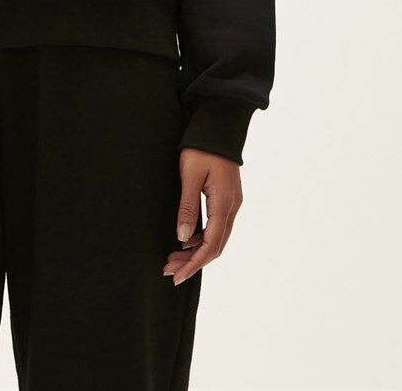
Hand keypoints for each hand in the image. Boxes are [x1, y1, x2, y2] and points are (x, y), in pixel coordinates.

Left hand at [163, 148, 242, 285]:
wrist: (218, 126)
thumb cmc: (201, 148)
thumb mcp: (190, 176)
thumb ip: (187, 207)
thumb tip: (182, 238)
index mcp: (224, 203)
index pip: (211, 245)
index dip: (194, 264)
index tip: (177, 275)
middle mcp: (232, 207)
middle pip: (215, 245)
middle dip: (193, 261)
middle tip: (169, 270)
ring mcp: (232, 202)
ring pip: (216, 237)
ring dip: (196, 251)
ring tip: (173, 258)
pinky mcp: (227, 198)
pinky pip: (216, 226)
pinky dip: (201, 237)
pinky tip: (185, 239)